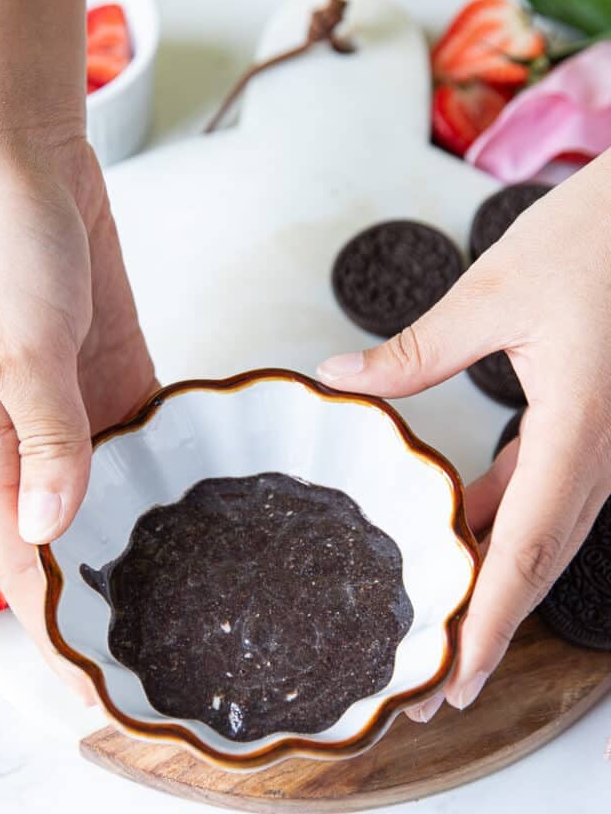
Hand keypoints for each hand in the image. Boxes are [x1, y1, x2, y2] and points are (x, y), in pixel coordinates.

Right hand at [0, 135, 156, 691]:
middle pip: (73, 529)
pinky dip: (170, 454)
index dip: (49, 621)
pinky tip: (206, 485)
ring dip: (148, 520)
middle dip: (109, 583)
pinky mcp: (111, 359)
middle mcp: (32, 430)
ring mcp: (76, 396)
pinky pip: (147, 421)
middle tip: (168, 634)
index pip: (18, 556)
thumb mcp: (14, 343)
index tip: (90, 679)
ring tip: (203, 574)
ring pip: (115, 479)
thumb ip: (43, 434)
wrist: (19, 155)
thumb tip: (56, 523)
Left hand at [317, 149, 610, 719]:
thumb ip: (415, 351)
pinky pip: (545, 491)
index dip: (489, 626)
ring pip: (542, 535)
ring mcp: (600, 445)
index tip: (454, 681)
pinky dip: (502, 521)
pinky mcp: (591, 426)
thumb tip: (340, 378)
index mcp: (579, 431)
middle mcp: (598, 454)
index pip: (525, 550)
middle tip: (435, 685)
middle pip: (536, 563)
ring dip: (494, 582)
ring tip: (441, 622)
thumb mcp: (492, 294)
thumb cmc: (595, 239)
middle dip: (487, 631)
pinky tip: (460, 526)